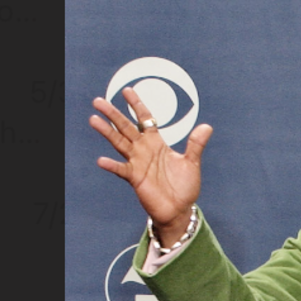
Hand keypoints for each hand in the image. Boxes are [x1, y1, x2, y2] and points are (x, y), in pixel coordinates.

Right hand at [90, 86, 214, 245]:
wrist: (179, 209)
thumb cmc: (184, 186)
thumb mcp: (192, 162)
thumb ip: (196, 144)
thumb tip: (207, 126)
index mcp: (156, 142)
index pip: (144, 118)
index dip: (136, 105)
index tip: (127, 90)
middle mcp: (144, 150)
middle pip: (125, 127)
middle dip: (113, 114)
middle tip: (98, 101)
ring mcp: (137, 163)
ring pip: (119, 143)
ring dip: (107, 132)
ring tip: (94, 119)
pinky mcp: (135, 178)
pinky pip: (122, 170)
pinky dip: (112, 165)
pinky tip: (102, 160)